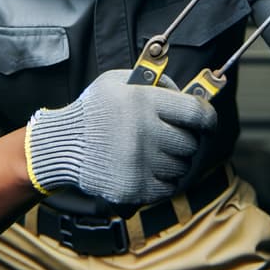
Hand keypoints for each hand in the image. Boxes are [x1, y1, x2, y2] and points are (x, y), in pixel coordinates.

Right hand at [25, 69, 216, 204]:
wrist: (61, 144)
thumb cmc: (93, 110)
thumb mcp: (117, 81)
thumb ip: (153, 82)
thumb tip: (187, 91)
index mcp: (143, 102)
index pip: (196, 112)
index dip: (208, 118)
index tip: (207, 122)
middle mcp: (144, 132)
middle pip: (190, 143)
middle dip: (184, 140)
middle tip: (172, 138)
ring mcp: (139, 162)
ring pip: (181, 167)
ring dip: (174, 161)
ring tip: (156, 154)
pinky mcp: (134, 187)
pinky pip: (168, 187)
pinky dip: (164, 180)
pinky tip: (149, 170)